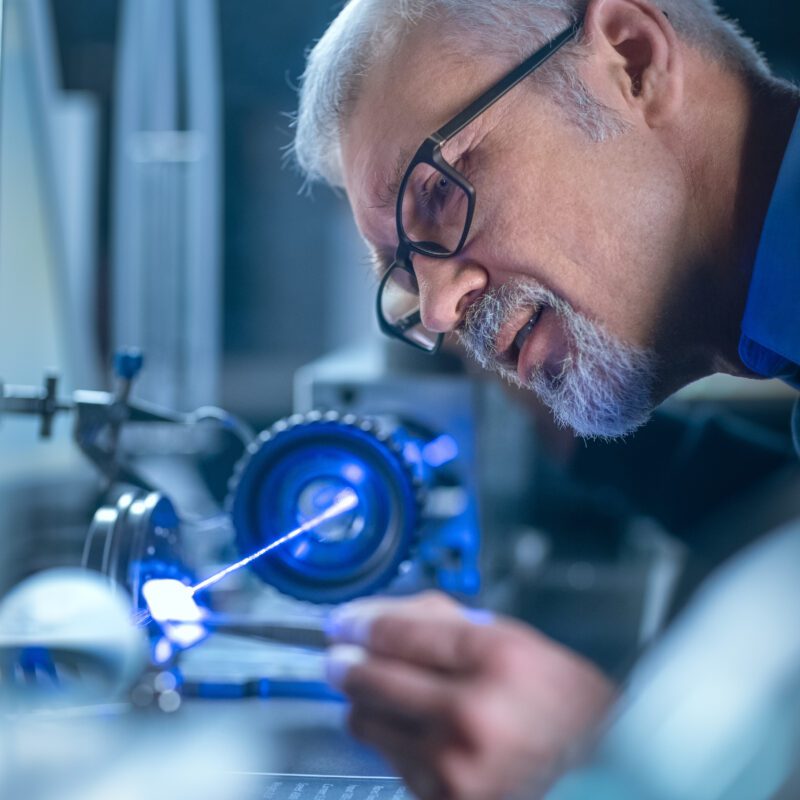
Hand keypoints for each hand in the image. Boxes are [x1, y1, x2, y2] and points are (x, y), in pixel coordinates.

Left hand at [325, 592, 614, 799]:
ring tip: (384, 691)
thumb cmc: (560, 701)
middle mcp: (472, 716)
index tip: (342, 623)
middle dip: (347, 663)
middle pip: (372, 680)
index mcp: (496, 660)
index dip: (360, 625)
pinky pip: (390, 759)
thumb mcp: (510, 638)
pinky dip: (394, 740)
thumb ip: (440, 620)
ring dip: (366, 702)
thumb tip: (374, 617)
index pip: (400, 635)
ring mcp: (456, 767)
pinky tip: (418, 729)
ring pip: (368, 723)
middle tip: (341, 655)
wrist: (601, 772)